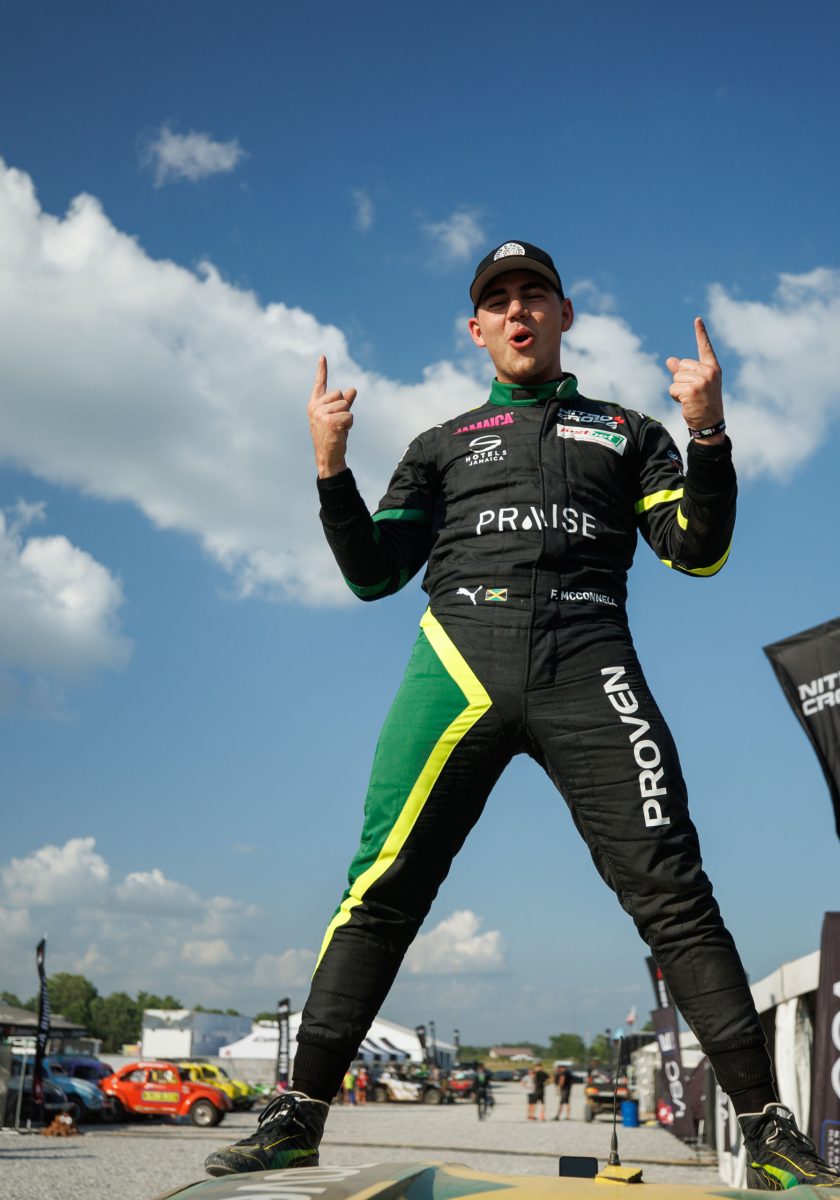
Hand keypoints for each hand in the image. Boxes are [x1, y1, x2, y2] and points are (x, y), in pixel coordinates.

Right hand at [307, 355, 356, 477]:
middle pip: (339, 393)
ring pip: (345, 405)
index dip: (322, 370)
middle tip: (337, 423)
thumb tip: (353, 389)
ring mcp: (321, 414)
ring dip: (348, 417)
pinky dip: (349, 424)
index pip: (320, 384)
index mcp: (314, 405)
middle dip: (344, 406)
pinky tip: (341, 433)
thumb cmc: (333, 438)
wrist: (328, 458)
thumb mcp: (338, 417)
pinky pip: (349, 415)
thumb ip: (345, 403)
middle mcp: (315, 407)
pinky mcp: (330, 421)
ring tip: (339, 429)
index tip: (323, 356)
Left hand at [665, 318, 723, 441]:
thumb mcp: (696, 384)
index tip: (697, 319)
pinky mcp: (692, 390)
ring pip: (675, 378)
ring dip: (677, 390)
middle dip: (681, 380)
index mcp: (712, 368)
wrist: (710, 424)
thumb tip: (670, 360)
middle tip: (693, 393)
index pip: (705, 348)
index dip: (701, 333)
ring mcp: (702, 380)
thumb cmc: (703, 404)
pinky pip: (672, 389)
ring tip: (690, 399)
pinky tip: (687, 403)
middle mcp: (709, 372)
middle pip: (681, 366)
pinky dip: (675, 397)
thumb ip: (683, 371)